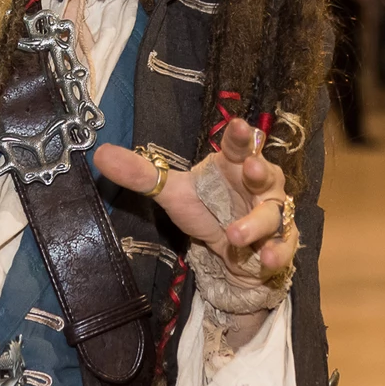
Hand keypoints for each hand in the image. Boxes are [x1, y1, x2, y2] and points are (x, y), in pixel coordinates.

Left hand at [94, 117, 296, 282]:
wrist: (230, 253)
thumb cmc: (208, 209)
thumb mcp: (172, 194)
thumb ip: (140, 174)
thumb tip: (100, 153)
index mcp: (233, 165)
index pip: (239, 145)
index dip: (241, 135)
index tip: (238, 126)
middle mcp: (259, 184)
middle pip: (265, 171)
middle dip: (259, 169)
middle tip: (249, 168)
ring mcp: (272, 213)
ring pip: (272, 213)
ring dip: (257, 223)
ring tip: (236, 235)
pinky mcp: (281, 242)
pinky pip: (284, 246)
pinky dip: (276, 253)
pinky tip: (266, 259)